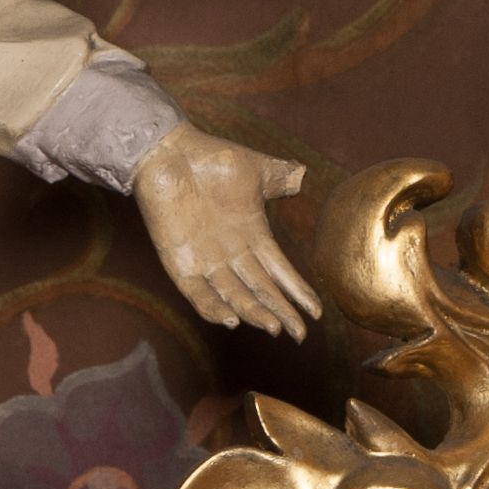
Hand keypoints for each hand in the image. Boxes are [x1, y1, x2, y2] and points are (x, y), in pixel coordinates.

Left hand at [132, 125, 320, 341]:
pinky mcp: (179, 263)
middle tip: (300, 335)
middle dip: (282, 313)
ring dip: (254, 313)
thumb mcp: (257, 169)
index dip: (297, 292)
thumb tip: (303, 177)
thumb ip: (280, 178)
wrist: (171, 152)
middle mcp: (232, 254)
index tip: (317, 313)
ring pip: (234, 296)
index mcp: (253, 236)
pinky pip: (197, 293)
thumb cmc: (213, 158)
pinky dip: (212, 308)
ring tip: (274, 328)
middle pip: (261, 291)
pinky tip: (231, 320)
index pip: (280, 271)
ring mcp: (206, 261)